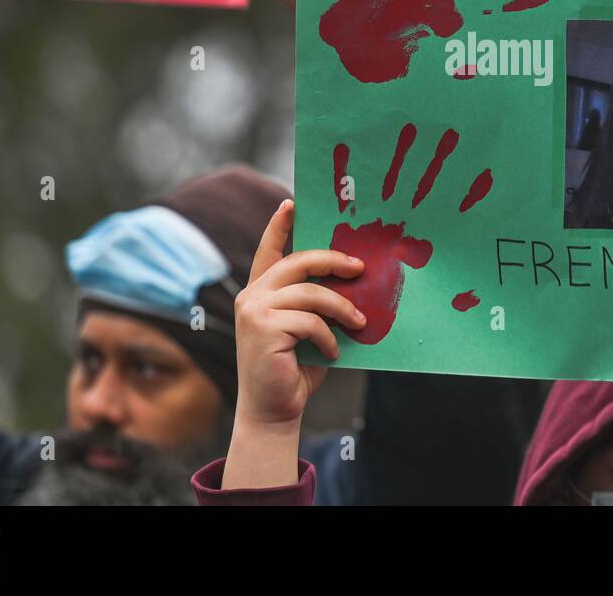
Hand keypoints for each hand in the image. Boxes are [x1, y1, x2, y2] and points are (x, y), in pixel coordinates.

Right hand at [222, 199, 365, 488]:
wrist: (273, 409)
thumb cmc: (294, 367)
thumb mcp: (305, 327)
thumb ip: (314, 302)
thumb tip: (352, 278)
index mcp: (260, 291)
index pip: (269, 250)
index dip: (280, 225)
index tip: (292, 203)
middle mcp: (251, 295)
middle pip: (299, 261)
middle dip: (334, 260)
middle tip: (360, 269)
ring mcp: (254, 310)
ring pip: (312, 293)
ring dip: (342, 309)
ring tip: (359, 324)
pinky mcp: (263, 328)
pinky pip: (310, 321)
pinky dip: (329, 337)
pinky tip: (334, 352)